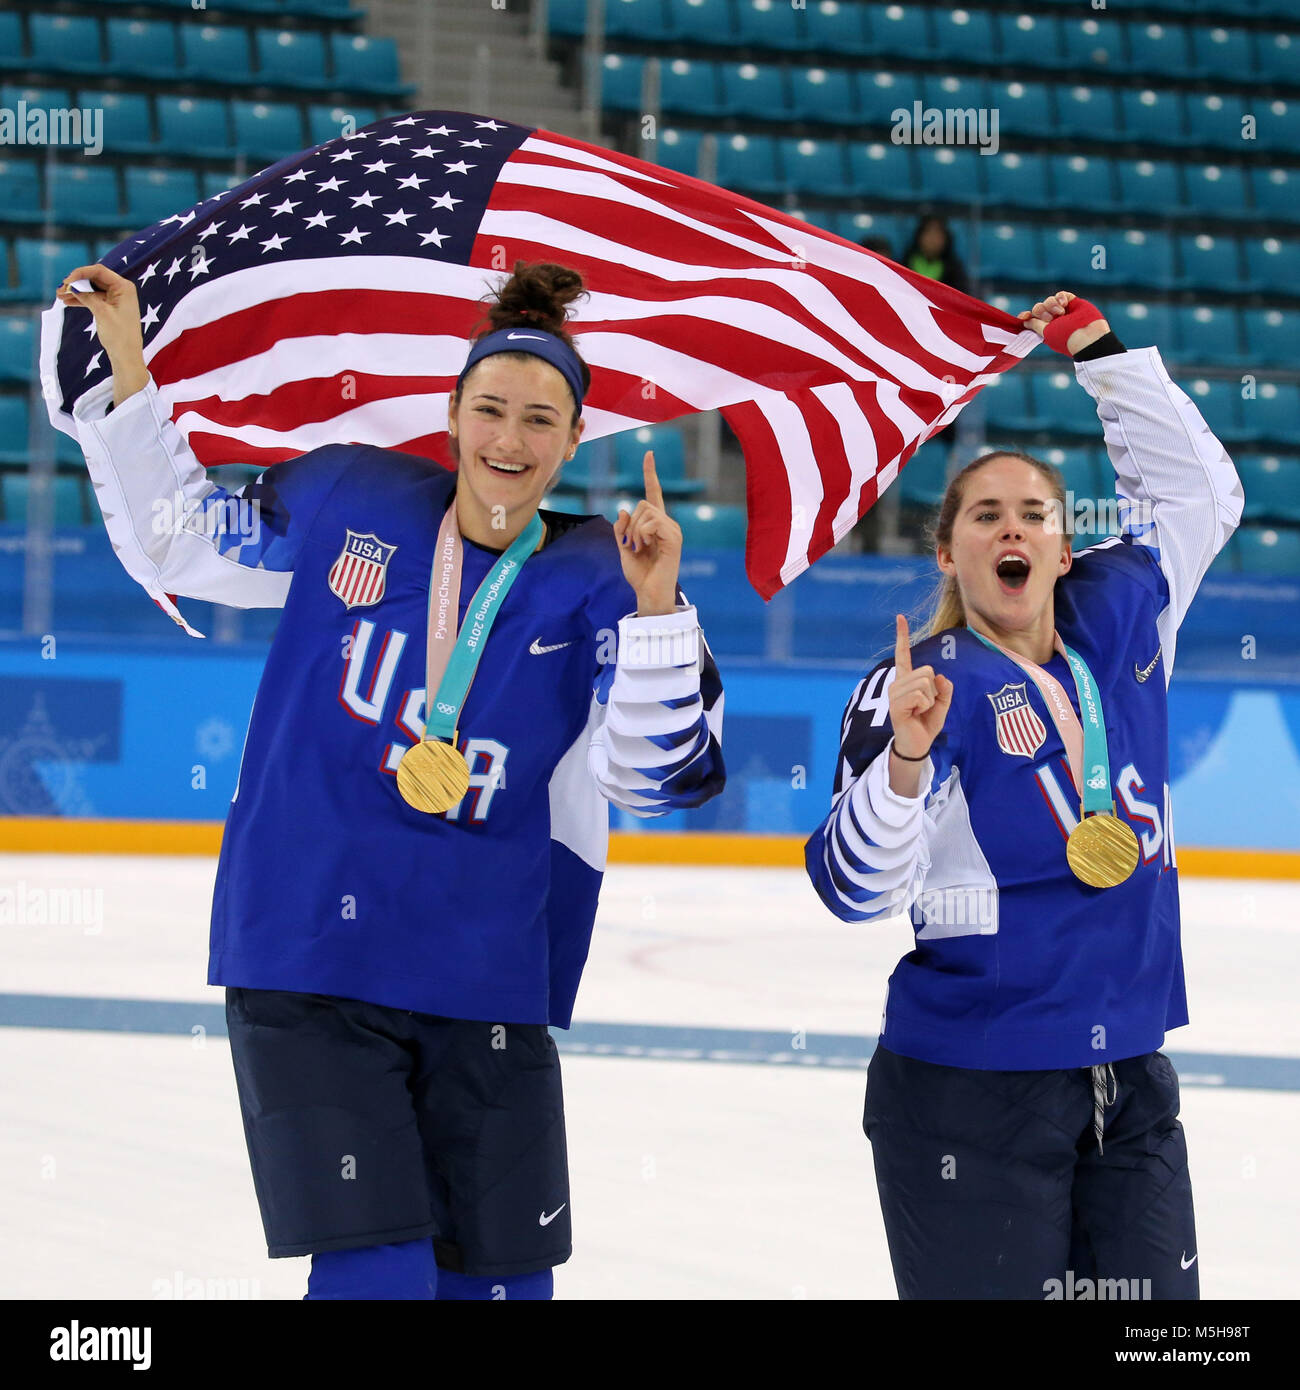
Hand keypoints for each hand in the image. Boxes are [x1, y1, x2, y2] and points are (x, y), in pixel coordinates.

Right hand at [55, 263, 144, 365]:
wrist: (127, 357)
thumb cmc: (119, 336)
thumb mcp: (101, 312)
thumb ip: (87, 296)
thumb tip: (72, 285)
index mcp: (124, 287)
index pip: (99, 271)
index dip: (80, 273)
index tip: (66, 281)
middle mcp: (121, 290)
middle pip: (94, 279)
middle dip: (76, 283)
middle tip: (59, 290)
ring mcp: (116, 299)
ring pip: (92, 289)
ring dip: (76, 292)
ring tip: (59, 296)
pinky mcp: (111, 307)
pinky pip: (94, 299)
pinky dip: (81, 300)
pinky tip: (68, 302)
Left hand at [614, 451, 682, 617]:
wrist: (649, 594)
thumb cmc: (639, 574)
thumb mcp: (623, 548)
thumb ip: (621, 529)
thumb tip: (622, 510)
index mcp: (656, 524)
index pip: (653, 493)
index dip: (650, 473)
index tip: (649, 453)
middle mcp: (667, 523)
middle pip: (643, 503)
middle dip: (630, 524)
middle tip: (631, 544)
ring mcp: (672, 530)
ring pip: (646, 512)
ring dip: (635, 531)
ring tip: (639, 548)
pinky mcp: (674, 539)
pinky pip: (653, 522)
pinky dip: (642, 534)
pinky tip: (645, 547)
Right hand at [888, 614, 952, 760]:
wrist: (916, 745)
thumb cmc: (926, 723)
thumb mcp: (942, 704)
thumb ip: (945, 689)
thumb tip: (940, 677)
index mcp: (906, 680)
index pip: (903, 654)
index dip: (902, 635)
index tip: (900, 617)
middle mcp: (897, 683)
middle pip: (927, 671)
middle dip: (934, 690)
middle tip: (924, 706)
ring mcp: (895, 694)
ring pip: (925, 683)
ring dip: (930, 700)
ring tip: (919, 711)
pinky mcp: (896, 705)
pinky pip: (921, 695)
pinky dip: (925, 706)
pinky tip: (915, 715)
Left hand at [1017, 290, 1110, 355]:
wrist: (1087, 335)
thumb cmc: (1065, 337)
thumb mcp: (1047, 333)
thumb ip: (1035, 325)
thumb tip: (1025, 321)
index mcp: (1045, 329)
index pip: (1032, 320)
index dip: (1027, 316)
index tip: (1024, 316)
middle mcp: (1053, 320)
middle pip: (1039, 308)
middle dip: (1041, 311)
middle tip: (1050, 319)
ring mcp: (1063, 311)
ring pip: (1049, 300)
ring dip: (1051, 305)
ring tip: (1061, 313)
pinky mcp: (1072, 302)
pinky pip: (1061, 294)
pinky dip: (1060, 297)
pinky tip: (1064, 303)